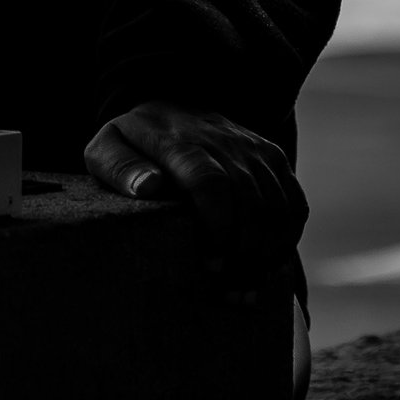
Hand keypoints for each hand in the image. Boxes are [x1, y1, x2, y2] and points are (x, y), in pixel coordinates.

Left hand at [85, 102, 306, 290]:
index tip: (209, 266)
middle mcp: (223, 141)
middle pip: (250, 203)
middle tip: (228, 292)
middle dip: (243, 254)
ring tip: (245, 290)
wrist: (168, 108)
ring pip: (277, 208)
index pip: (210, 183)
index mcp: (178, 141)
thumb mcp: (106, 148)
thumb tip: (147, 187)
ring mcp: (252, 149)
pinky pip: (294, 204)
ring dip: (267, 255)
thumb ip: (119, 167)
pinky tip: (267, 268)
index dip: (217, 228)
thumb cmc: (132, 142)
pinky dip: (287, 240)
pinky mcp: (272, 157)